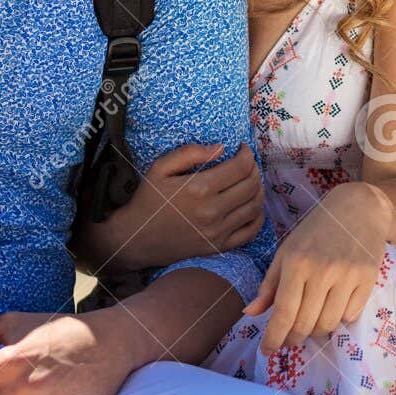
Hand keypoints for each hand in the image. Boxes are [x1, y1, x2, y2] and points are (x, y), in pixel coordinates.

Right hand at [78, 143, 263, 272]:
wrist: (136, 238)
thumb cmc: (149, 200)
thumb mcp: (160, 168)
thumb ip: (190, 153)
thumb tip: (221, 147)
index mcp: (199, 188)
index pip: (241, 167)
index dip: (247, 153)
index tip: (242, 149)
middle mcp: (213, 210)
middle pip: (252, 185)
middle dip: (254, 168)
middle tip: (246, 163)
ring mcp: (218, 231)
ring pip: (255, 206)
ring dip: (258, 189)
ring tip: (249, 181)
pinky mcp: (219, 246)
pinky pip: (251, 231)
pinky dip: (258, 216)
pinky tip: (251, 205)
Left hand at [245, 181, 391, 352]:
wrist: (358, 209)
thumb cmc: (316, 230)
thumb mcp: (286, 251)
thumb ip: (269, 285)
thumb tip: (250, 314)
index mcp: (297, 263)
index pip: (283, 313)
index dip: (274, 337)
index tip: (268, 350)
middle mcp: (322, 271)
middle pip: (305, 324)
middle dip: (293, 339)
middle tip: (289, 340)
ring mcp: (348, 276)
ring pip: (328, 324)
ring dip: (316, 331)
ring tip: (310, 323)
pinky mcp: (368, 279)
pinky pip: (350, 316)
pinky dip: (339, 319)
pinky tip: (332, 308)